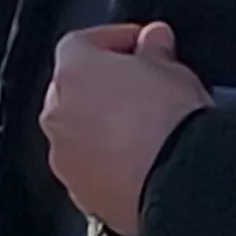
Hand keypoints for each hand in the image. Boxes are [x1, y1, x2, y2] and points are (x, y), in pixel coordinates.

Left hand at [42, 21, 209, 235]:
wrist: (177, 182)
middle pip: (73, 91)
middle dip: (105, 87)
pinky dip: (108, 165)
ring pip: (78, 134)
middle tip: (142, 87)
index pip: (81, 43)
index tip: (141, 46)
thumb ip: (154, 50)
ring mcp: (65, 158)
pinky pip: (90, 171)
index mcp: (73, 71)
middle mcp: (58, 115)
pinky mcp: (81, 194)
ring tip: (145, 131)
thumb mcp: (172, 68)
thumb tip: (154, 42)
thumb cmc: (169, 122)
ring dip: (103, 130)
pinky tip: (142, 163)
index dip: (114, 41)